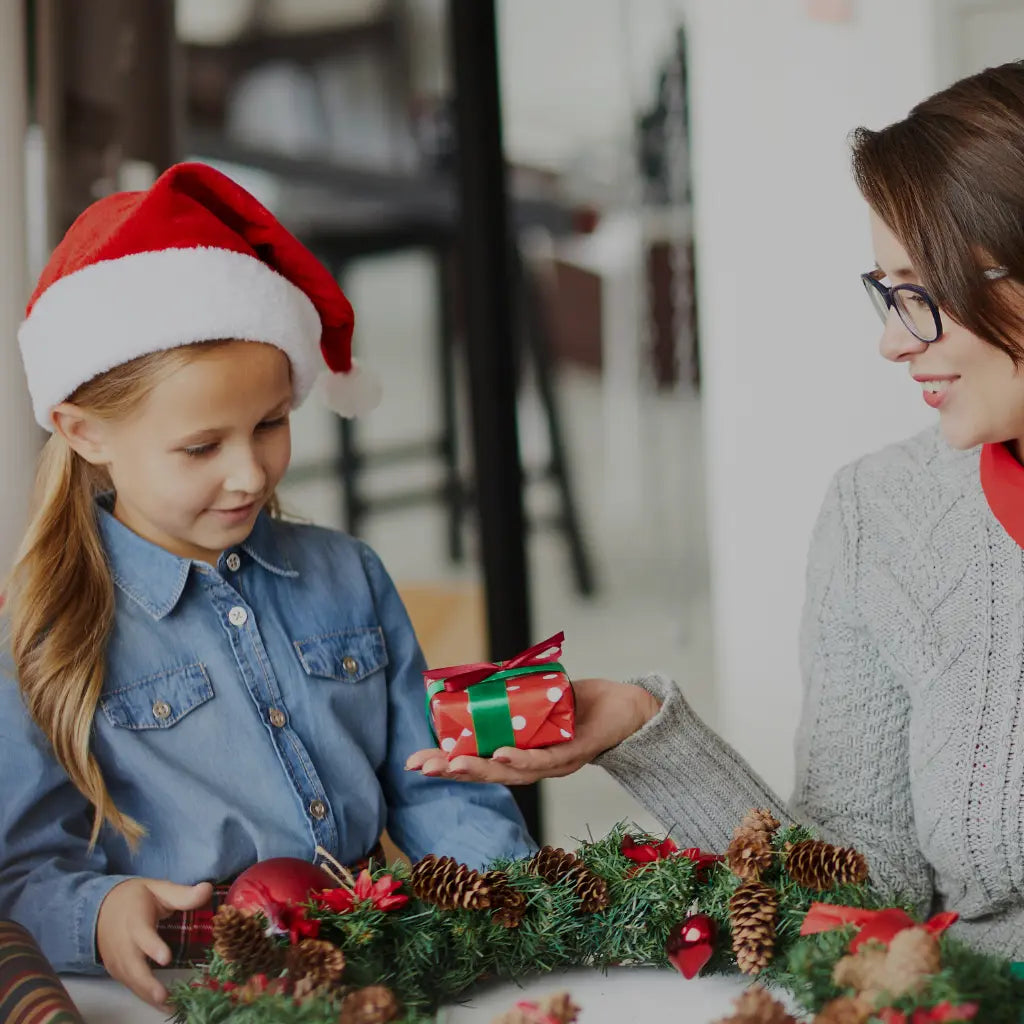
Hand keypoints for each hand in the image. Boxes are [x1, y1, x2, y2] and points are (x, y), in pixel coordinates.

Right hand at [96, 877, 212, 1007]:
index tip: (165, 958)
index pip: (143, 935)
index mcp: (135, 921)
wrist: (101, 907)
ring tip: (169, 1006)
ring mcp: (118, 960)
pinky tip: (162, 1006)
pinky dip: (144, 996)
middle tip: (163, 996)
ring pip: (131, 981)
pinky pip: (130, 985)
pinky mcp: (117, 971)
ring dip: (148, 995)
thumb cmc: (135, 898)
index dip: (152, 947)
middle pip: (133, 966)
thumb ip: (182, 894)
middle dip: (147, 983)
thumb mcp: (158, 889)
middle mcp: (124, 944)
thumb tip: (208, 889)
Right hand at [406, 676, 660, 785]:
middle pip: (488, 773)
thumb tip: (474, 675)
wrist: (624, 707)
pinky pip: (547, 758)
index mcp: (520, 754)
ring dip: (481, 768)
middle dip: (452, 771)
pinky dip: (524, 758)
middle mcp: (535, 765)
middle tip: (421, 768)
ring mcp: (555, 763)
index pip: (478, 763)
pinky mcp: (576, 752)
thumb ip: (510, 692)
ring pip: (513, 772)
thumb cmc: (576, 704)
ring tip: (453, 763)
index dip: (446, 764)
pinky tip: (505, 754)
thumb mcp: (536, 696)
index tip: (415, 762)